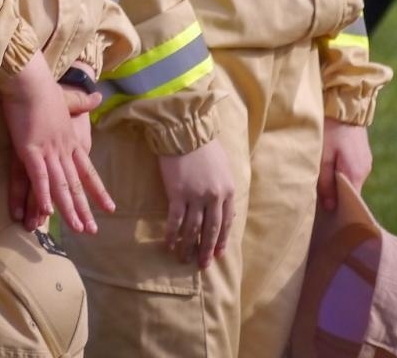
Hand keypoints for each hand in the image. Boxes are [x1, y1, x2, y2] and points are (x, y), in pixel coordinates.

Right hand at [1, 52, 112, 234]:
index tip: (109, 207)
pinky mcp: (30, 149)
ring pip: (61, 185)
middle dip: (84, 208)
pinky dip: (43, 194)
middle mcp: (63, 148)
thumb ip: (81, 103)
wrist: (29, 78)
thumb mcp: (66, 99)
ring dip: (68, 208)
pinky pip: (38, 176)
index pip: (88, 171)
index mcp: (71, 140)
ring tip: (76, 228)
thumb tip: (98, 96)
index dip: (98, 191)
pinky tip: (47, 210)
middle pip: (76, 184)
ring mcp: (48, 149)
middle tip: (92, 230)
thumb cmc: (44, 89)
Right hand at [158, 140, 235, 267]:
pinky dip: (172, 235)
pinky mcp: (177, 194)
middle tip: (202, 265)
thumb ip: (225, 189)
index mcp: (228, 191)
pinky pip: (175, 220)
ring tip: (183, 259)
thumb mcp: (224, 167)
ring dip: (188, 246)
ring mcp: (195, 197)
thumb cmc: (205, 146)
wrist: (186, 131)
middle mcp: (214, 197)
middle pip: (210, 230)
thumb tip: (226, 210)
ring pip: (192, 229)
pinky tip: (169, 244)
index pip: (226, 222)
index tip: (217, 253)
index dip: (221, 240)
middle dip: (206, 249)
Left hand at [317, 120, 372, 210]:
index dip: (338, 207)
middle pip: (349, 190)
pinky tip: (328, 166)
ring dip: (336, 181)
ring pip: (349, 178)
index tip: (324, 211)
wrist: (343, 102)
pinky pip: (351, 168)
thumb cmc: (330, 130)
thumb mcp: (322, 157)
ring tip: (320, 181)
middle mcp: (364, 169)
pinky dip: (340, 170)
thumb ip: (325, 183)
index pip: (350, 200)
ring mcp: (365, 160)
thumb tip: (330, 207)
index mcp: (356, 173)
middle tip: (317, 197)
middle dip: (335, 194)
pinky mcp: (361, 152)